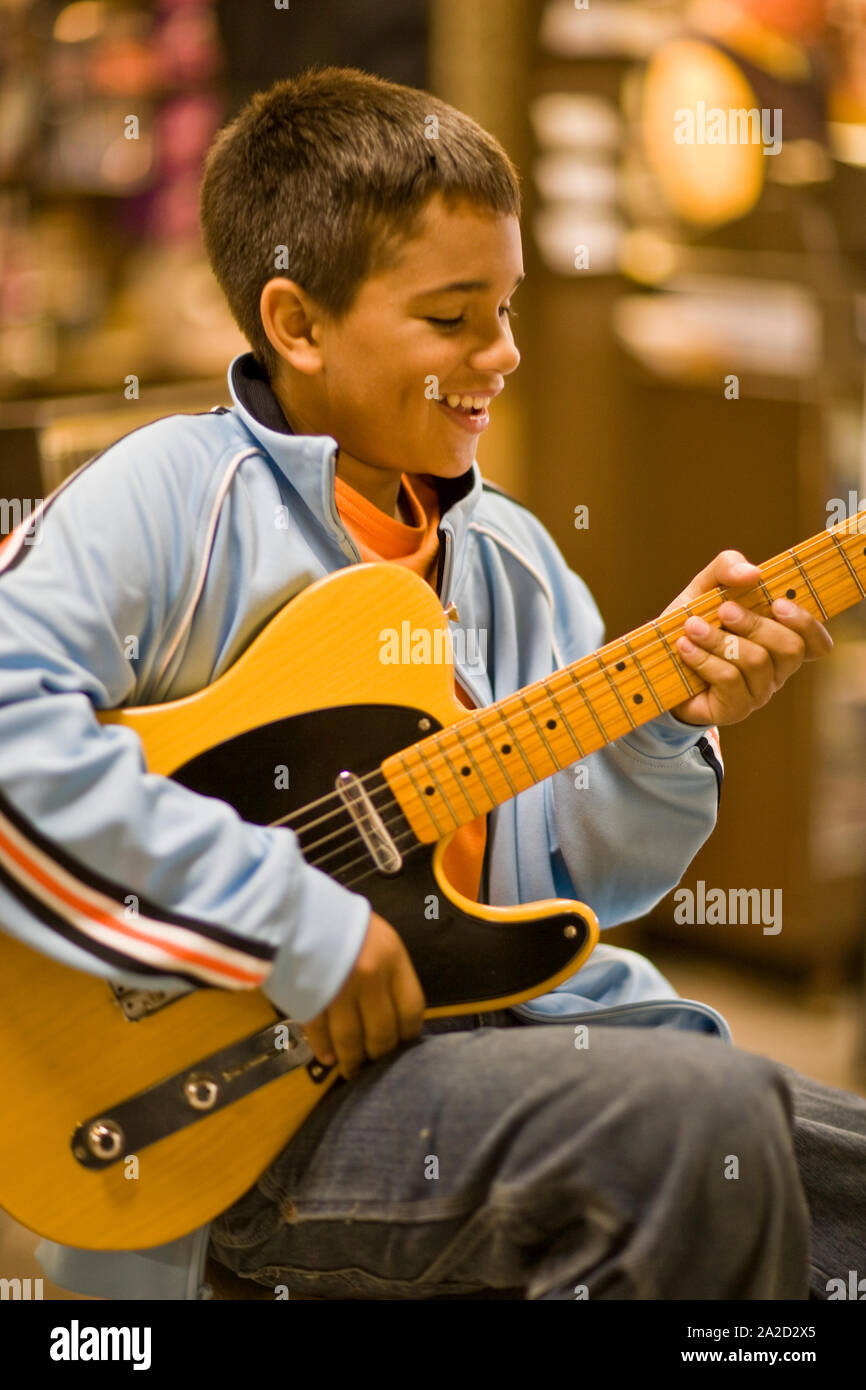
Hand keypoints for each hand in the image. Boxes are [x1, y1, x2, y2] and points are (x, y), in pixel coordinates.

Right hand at [301, 911, 425, 1079]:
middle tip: (375, 1061)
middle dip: (379, 1053)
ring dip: (352, 1060)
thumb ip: (386, 970)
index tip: (403, 1043)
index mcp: (391, 958)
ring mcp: (339, 991)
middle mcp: (370, 977)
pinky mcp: (309, 1001)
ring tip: (351, 1067)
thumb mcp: (374, 935)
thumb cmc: (334, 918)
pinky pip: (322, 1035)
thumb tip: (392, 1010)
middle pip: (383, 1032)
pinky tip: (326, 1056)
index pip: (411, 1009)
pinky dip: (324, 1049)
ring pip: (352, 1041)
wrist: (290, 906)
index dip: (408, 1033)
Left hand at [661, 549, 832, 726]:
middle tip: (724, 610)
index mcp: (780, 641)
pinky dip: (704, 659)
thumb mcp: (706, 588)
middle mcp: (776, 670)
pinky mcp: (734, 709)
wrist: (658, 664)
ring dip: (720, 640)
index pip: (817, 642)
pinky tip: (685, 647)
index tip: (778, 603)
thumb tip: (753, 573)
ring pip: (756, 662)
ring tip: (691, 627)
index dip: (807, 623)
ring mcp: (757, 692)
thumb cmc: (692, 622)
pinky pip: (729, 680)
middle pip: (790, 648)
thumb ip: (728, 568)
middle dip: (756, 624)